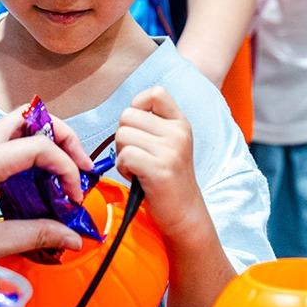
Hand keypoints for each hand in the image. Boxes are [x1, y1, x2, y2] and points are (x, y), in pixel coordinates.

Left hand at [0, 108, 93, 261]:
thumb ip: (36, 235)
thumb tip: (73, 237)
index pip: (36, 145)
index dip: (65, 166)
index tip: (75, 197)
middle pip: (27, 119)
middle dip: (59, 137)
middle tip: (78, 166)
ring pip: (16, 132)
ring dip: (44, 148)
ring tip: (62, 181)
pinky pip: (5, 153)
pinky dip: (27, 164)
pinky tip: (39, 192)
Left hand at [114, 86, 205, 239]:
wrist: (184, 213)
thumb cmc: (167, 176)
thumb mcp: (169, 143)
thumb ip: (153, 124)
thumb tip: (126, 113)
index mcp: (180, 123)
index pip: (155, 93)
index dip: (138, 106)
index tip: (139, 128)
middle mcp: (178, 133)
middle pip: (128, 115)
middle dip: (123, 136)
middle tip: (136, 154)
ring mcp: (171, 151)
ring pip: (122, 135)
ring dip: (121, 154)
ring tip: (137, 167)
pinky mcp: (160, 170)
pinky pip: (125, 156)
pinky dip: (123, 167)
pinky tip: (136, 176)